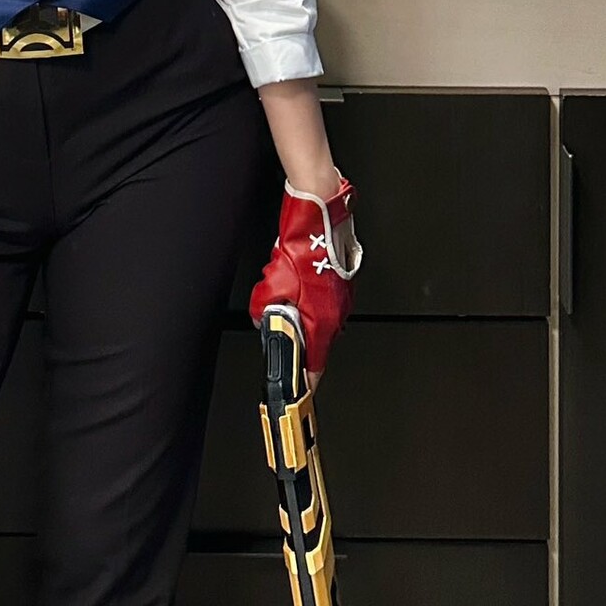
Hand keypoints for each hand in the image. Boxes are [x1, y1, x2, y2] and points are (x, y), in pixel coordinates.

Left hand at [249, 173, 362, 387]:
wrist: (320, 212)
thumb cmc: (305, 244)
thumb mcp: (273, 282)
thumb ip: (266, 307)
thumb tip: (264, 318)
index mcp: (322, 321)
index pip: (315, 365)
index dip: (304, 382)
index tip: (298, 393)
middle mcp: (337, 313)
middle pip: (317, 343)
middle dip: (297, 341)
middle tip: (280, 336)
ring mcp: (342, 297)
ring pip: (319, 319)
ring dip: (302, 315)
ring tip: (284, 296)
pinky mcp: (341, 281)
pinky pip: (322, 300)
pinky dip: (308, 297)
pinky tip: (295, 280)